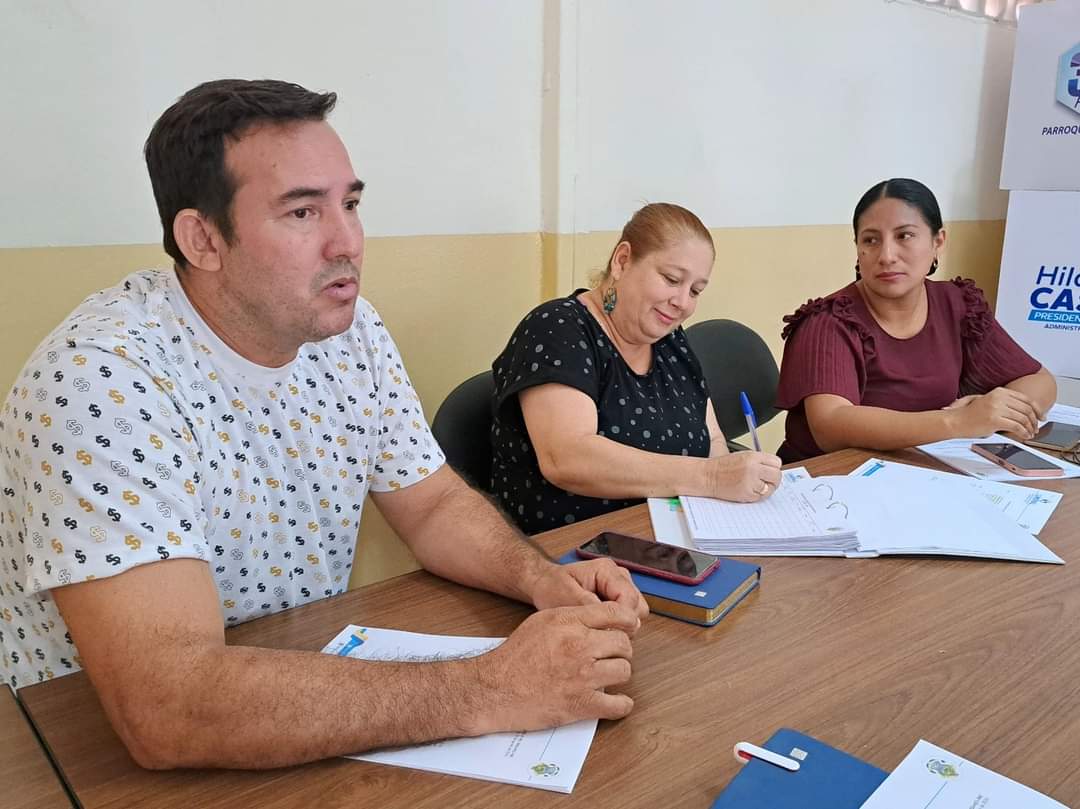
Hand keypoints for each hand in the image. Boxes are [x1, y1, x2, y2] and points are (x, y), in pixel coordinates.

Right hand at [475, 602, 636, 731]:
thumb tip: (601, 618)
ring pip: (624, 671)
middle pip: (623, 644)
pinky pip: (618, 705)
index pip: (615, 614)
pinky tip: (616, 702)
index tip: (630, 628)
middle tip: (611, 656)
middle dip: (620, 650)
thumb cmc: (515, 656)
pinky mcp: (581, 704)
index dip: (628, 621)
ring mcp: (582, 676)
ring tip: (607, 676)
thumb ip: (573, 618)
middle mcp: (578, 645)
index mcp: (568, 622)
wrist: (494, 689)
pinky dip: (621, 705)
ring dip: (618, 674)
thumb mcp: (542, 622)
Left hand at [528, 559, 648, 627]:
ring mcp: (620, 587)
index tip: (608, 633)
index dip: (622, 619)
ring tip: (599, 628)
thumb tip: (611, 619)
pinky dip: (617, 624)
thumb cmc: (552, 587)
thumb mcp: (565, 596)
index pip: (629, 598)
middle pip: (637, 606)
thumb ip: (589, 606)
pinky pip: (628, 616)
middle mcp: (618, 576)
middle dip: (623, 623)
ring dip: (621, 624)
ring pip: (636, 612)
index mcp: (606, 570)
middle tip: (601, 633)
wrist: (545, 584)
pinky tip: (600, 626)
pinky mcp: (618, 598)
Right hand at [704, 451, 781, 501]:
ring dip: (765, 488)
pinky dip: (757, 495)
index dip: (773, 467)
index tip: (769, 470)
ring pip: (771, 488)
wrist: (708, 476)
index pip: (776, 462)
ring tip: (755, 486)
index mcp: (753, 456)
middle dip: (773, 479)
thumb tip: (773, 469)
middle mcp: (753, 468)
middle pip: (776, 475)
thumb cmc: (723, 467)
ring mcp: (751, 481)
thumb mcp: (742, 456)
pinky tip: (749, 490)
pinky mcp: (747, 493)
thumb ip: (759, 461)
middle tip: (766, 481)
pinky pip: (761, 496)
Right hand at [944, 388, 1038, 438]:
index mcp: (1000, 392)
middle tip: (1036, 428)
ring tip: (1030, 434)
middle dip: (1034, 421)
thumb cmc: (970, 414)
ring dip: (1030, 428)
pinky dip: (1023, 433)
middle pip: (1026, 409)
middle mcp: (999, 398)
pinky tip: (1024, 436)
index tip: (1041, 417)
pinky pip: (1016, 427)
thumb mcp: (988, 402)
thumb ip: (1005, 402)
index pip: (1026, 399)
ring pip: (1023, 419)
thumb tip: (1025, 411)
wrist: (955, 421)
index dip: (1037, 409)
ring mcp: (997, 408)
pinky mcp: (994, 420)